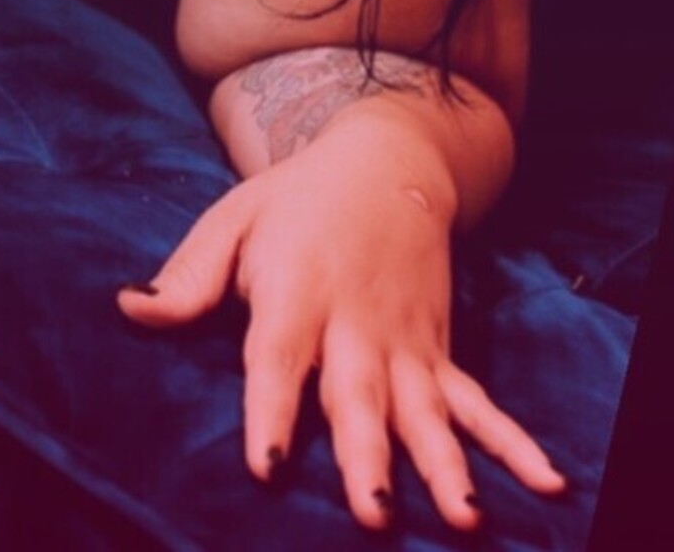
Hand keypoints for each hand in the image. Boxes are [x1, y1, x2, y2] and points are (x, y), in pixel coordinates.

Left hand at [118, 105, 566, 532]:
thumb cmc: (297, 199)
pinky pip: (476, 404)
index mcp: (296, 290)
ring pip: (425, 410)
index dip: (273, 408)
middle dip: (366, 455)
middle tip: (372, 514)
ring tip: (464, 517)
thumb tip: (129, 309)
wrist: (388, 157)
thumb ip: (187, 275)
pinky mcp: (438, 351)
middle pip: (359, 396)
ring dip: (444, 464)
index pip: (279, 358)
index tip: (268, 461)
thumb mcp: (234, 218)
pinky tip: (544, 483)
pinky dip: (511, 444)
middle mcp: (355, 322)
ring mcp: (404, 341)